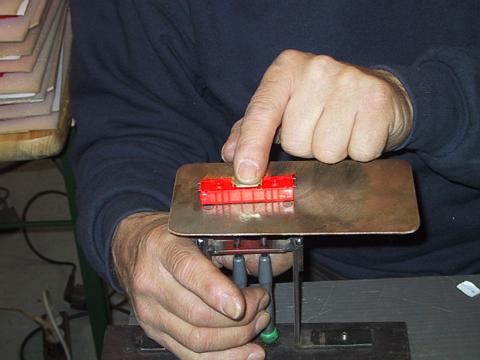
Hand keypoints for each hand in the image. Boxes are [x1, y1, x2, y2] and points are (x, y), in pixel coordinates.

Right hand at [112, 212, 270, 359]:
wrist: (130, 246)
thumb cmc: (165, 236)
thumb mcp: (190, 228)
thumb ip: (220, 246)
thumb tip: (254, 268)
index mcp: (162, 248)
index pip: (188, 272)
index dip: (217, 292)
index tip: (241, 304)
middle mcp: (151, 282)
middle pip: (198, 314)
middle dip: (241, 317)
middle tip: (261, 305)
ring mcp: (150, 312)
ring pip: (197, 340)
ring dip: (236, 338)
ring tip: (258, 325)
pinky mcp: (154, 331)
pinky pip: (190, 355)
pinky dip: (223, 358)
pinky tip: (246, 352)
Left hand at [222, 50, 412, 183]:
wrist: (378, 90)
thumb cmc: (321, 103)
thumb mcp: (283, 107)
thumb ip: (253, 129)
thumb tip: (230, 153)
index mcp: (286, 69)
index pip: (262, 111)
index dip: (252, 146)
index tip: (246, 175)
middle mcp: (317, 68)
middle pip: (296, 141)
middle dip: (306, 147)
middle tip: (319, 130)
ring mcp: (350, 81)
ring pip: (326, 151)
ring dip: (332, 153)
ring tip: (341, 131)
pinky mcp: (377, 100)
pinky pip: (358, 152)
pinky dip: (359, 153)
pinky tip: (360, 132)